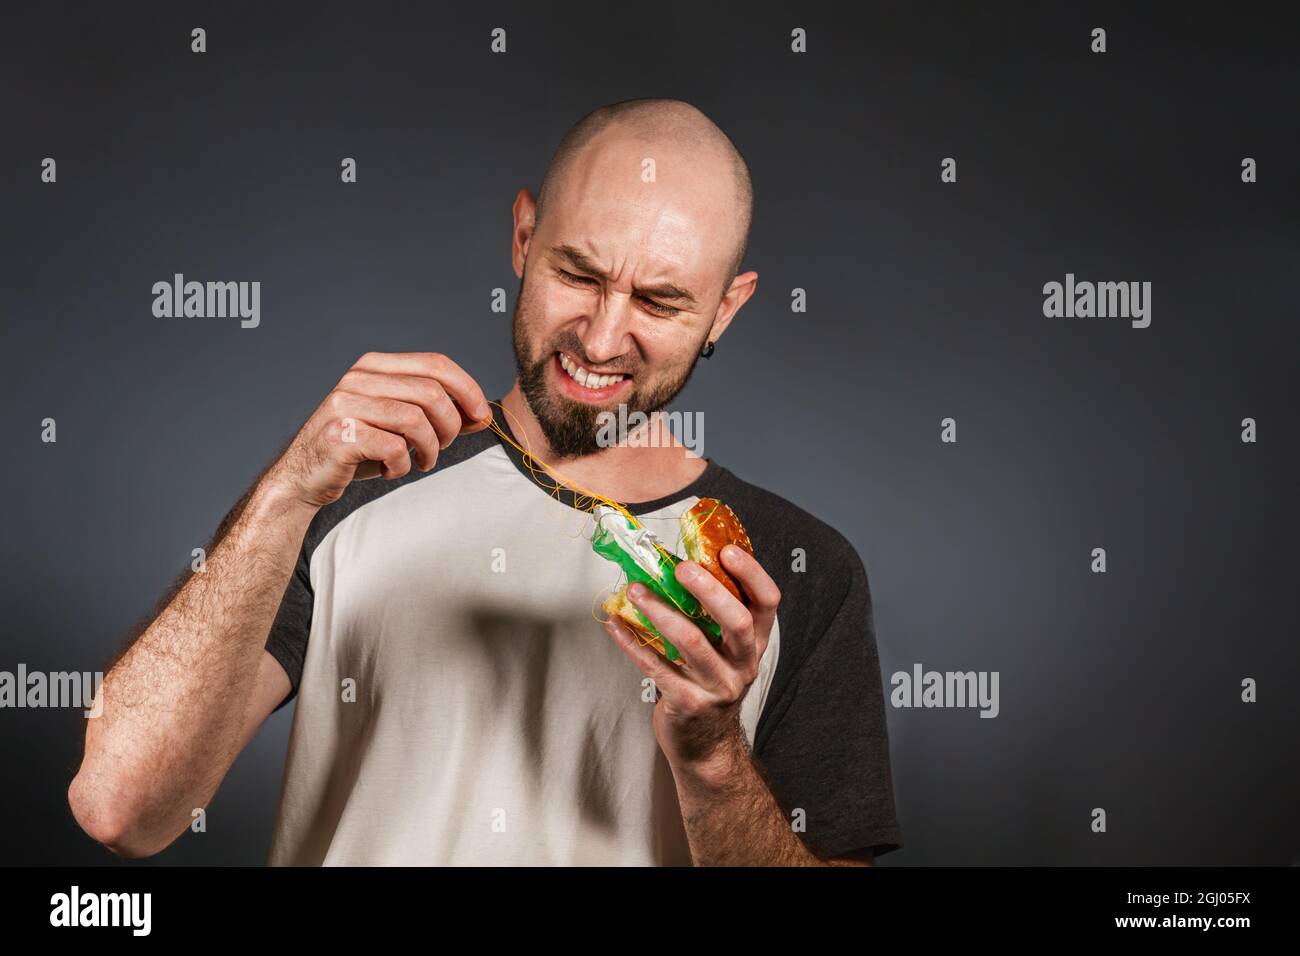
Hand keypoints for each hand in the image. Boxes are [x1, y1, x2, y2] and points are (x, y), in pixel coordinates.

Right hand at [265, 351, 491, 509]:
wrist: (304, 477)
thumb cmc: (358, 449)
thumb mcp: (400, 427)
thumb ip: (439, 416)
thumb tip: (482, 415)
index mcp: (374, 366)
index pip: (435, 363)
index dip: (467, 388)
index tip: (482, 415)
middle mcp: (358, 379)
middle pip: (431, 392)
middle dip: (451, 425)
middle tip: (443, 447)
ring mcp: (346, 405)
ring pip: (416, 420)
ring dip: (430, 449)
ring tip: (420, 462)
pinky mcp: (340, 435)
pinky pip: (394, 448)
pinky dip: (402, 465)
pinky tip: (390, 469)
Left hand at [603, 545, 780, 777]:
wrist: (706, 746)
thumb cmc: (711, 684)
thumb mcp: (725, 651)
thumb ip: (714, 615)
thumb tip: (678, 562)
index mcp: (755, 643)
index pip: (767, 602)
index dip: (751, 574)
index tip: (727, 551)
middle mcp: (742, 664)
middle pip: (735, 621)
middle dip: (707, 590)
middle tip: (679, 568)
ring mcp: (717, 687)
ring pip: (690, 642)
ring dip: (659, 610)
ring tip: (634, 590)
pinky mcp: (687, 703)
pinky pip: (656, 667)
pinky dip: (632, 643)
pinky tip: (615, 625)